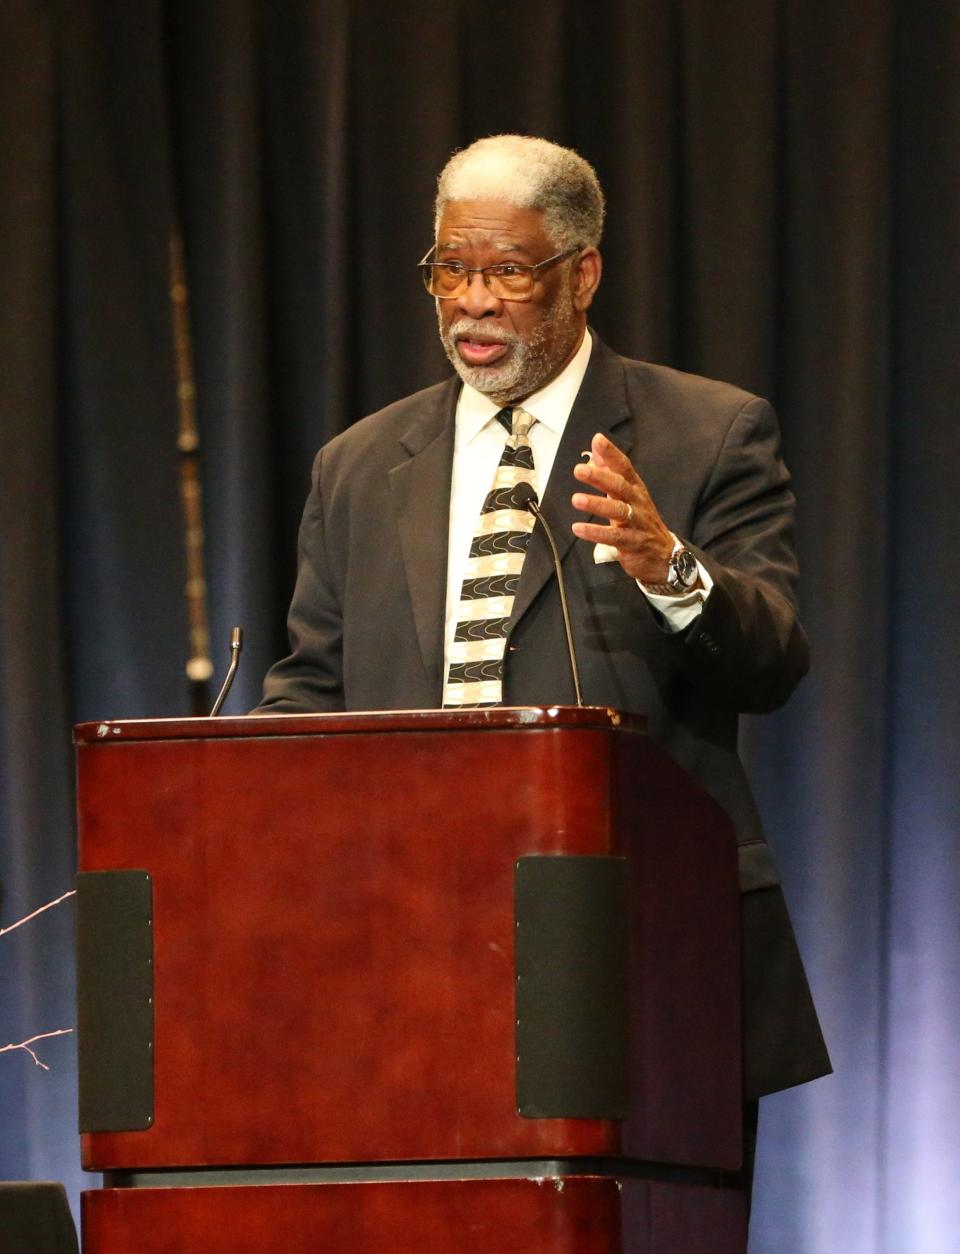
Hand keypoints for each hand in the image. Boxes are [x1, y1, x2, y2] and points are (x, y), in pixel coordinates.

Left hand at [571, 432, 675, 584]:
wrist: (663, 555)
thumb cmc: (640, 521)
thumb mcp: (627, 496)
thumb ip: (610, 473)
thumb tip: (594, 450)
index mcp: (636, 489)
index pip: (624, 467)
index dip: (612, 454)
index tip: (597, 440)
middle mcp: (638, 503)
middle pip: (620, 487)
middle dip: (600, 477)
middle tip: (579, 470)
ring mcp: (637, 523)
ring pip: (618, 511)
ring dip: (597, 504)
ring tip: (576, 499)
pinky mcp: (632, 543)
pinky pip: (613, 537)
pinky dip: (595, 532)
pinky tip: (578, 528)